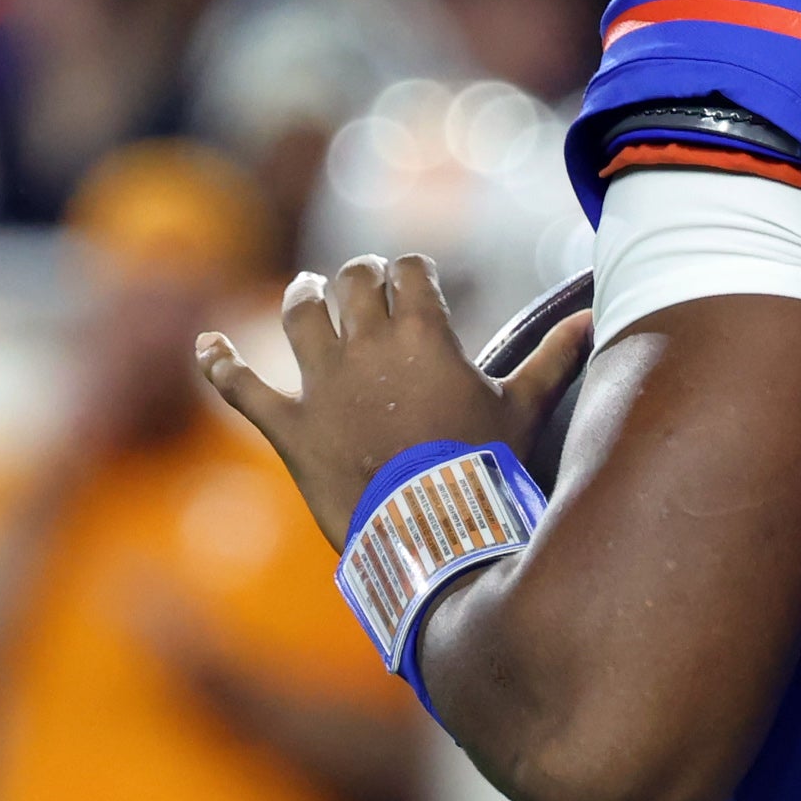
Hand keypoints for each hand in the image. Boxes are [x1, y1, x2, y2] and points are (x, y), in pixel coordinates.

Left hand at [198, 256, 592, 542]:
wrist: (434, 531)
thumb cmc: (484, 468)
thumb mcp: (522, 410)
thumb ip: (553, 358)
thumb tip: (596, 315)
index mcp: (423, 332)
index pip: (409, 269)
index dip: (410, 270)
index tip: (415, 281)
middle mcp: (366, 346)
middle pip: (351, 280)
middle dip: (357, 278)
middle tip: (361, 286)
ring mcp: (321, 384)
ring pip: (298, 315)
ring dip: (301, 297)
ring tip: (305, 292)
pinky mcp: (288, 426)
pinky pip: (241, 386)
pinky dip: (218, 363)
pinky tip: (204, 345)